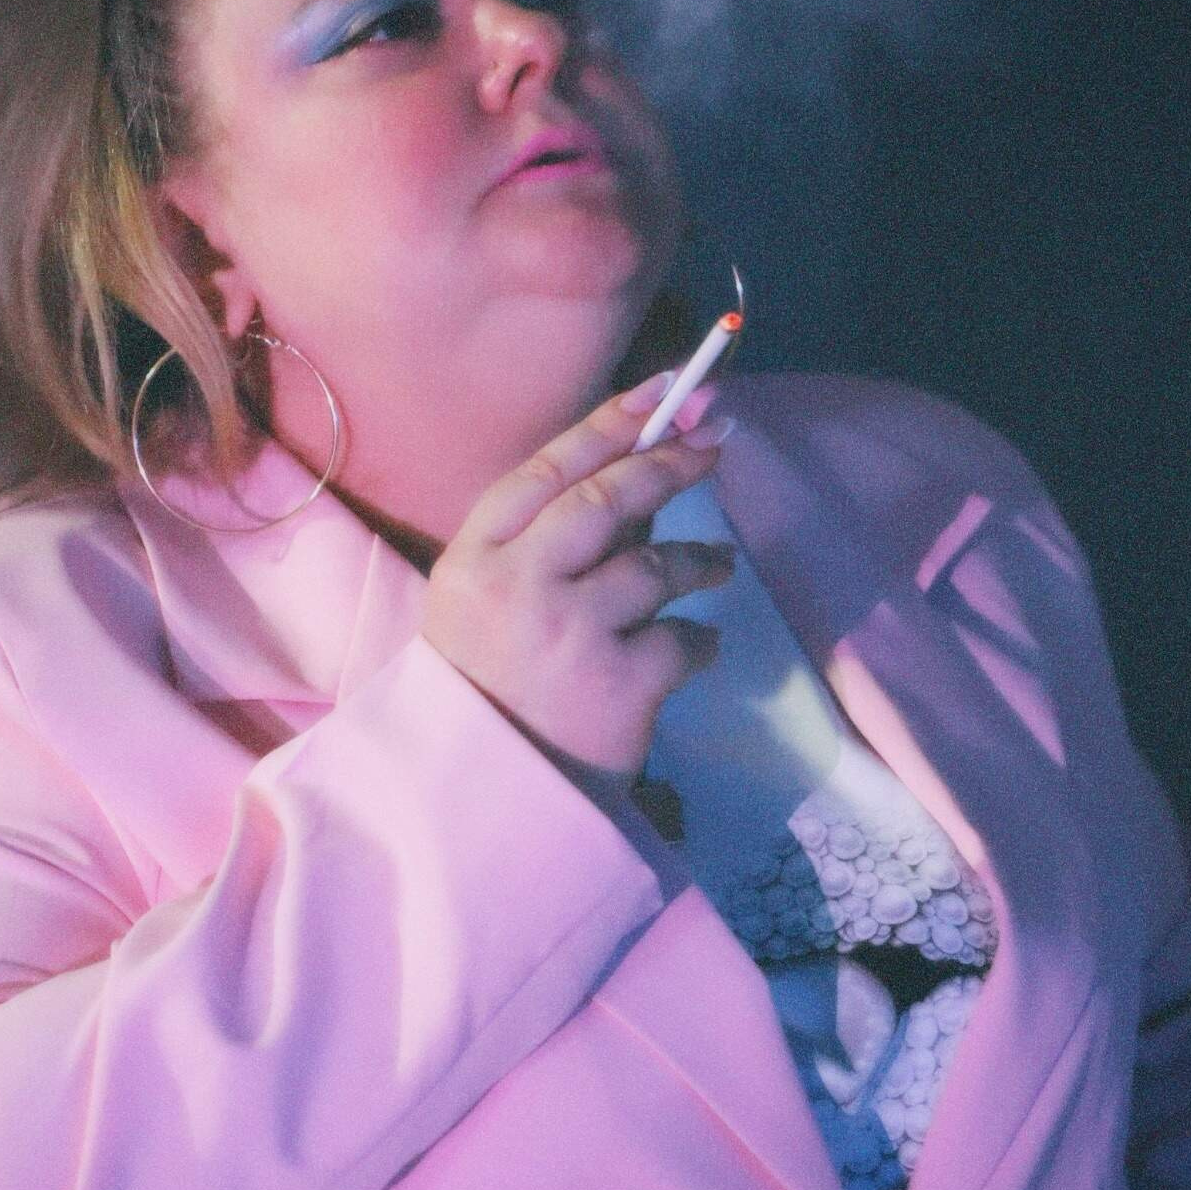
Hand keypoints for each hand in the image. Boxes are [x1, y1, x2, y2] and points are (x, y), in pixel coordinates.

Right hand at [422, 373, 735, 785]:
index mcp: (473, 557)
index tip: (664, 390)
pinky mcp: (619, 685)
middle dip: (670, 463)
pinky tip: (696, 654)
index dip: (610, 423)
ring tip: (717, 567)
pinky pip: (684, 641)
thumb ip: (544, 547)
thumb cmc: (483, 691)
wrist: (480, 799)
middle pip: (608, 499)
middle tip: (715, 442)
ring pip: (658, 565)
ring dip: (700, 560)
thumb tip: (640, 480)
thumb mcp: (485, 606)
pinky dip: (701, 644)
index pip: (548, 468)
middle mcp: (517, 584)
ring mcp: (569, 633)